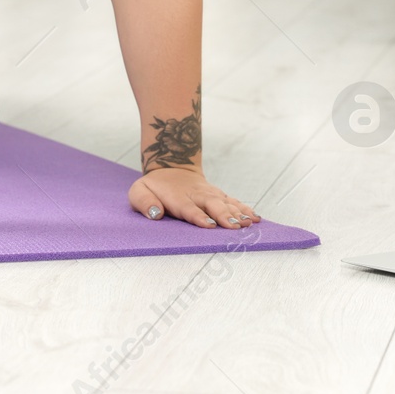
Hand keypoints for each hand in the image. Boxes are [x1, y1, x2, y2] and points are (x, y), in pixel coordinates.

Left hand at [128, 167, 261, 228]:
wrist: (171, 166)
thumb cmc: (155, 186)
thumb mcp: (139, 191)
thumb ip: (144, 202)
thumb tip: (154, 213)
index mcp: (178, 198)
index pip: (189, 209)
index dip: (199, 217)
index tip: (210, 225)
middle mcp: (197, 196)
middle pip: (212, 205)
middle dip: (224, 216)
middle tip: (235, 226)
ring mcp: (210, 194)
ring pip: (226, 203)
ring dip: (238, 213)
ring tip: (249, 223)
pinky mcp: (219, 195)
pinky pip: (234, 202)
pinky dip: (245, 209)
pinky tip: (255, 218)